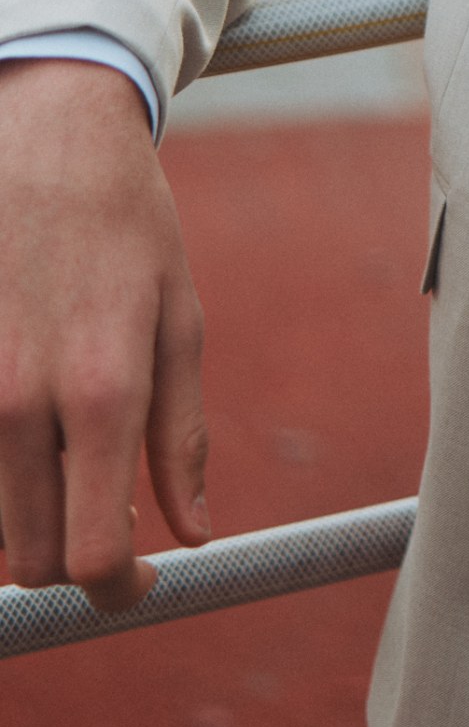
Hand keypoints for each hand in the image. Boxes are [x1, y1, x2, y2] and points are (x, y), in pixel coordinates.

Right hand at [0, 60, 209, 611]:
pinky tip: (28, 427)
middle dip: (76, 559)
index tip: (138, 579)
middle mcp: (19, 404)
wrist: (43, 135)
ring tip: (70, 459)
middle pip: (33, 559)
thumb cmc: (126, 222)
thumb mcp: (178, 318)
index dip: (118, 591)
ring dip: (31, 517)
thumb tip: (192, 535)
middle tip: (110, 522)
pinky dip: (0, 468)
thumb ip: (181, 437)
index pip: (92, 558)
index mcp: (101, 392)